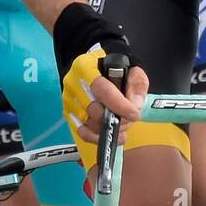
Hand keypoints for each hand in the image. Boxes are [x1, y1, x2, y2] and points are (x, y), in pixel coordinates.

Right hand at [61, 46, 146, 173]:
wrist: (98, 68)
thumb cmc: (114, 68)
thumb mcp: (131, 68)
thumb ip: (136, 84)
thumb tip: (134, 104)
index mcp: (85, 67)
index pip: (102, 90)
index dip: (119, 105)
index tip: (134, 114)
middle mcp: (73, 83)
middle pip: (94, 110)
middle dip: (116, 119)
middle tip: (130, 119)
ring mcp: (69, 100)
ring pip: (89, 124)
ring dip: (109, 129)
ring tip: (122, 125)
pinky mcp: (69, 113)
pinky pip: (83, 132)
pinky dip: (99, 138)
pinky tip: (112, 136)